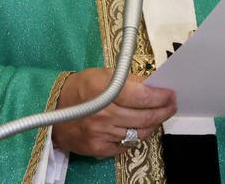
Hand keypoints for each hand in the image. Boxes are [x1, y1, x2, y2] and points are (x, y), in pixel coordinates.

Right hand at [52, 68, 176, 157]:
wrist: (52, 111)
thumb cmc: (80, 89)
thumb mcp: (102, 74)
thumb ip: (128, 80)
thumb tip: (153, 85)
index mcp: (104, 89)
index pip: (142, 96)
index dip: (160, 96)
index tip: (171, 94)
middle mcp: (103, 113)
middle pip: (144, 117)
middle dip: (163, 111)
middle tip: (171, 106)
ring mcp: (101, 133)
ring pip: (139, 133)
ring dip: (152, 125)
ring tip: (157, 116)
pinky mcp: (99, 149)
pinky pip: (126, 145)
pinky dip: (135, 137)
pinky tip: (138, 128)